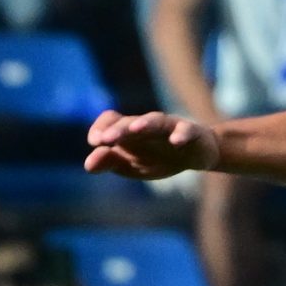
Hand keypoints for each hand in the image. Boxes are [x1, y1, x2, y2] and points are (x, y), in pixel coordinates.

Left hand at [84, 110, 221, 180]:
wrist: (197, 154)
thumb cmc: (160, 158)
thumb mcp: (132, 165)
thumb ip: (109, 162)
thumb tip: (88, 164)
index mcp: (130, 131)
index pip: (111, 120)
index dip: (101, 128)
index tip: (96, 142)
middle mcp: (147, 125)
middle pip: (130, 121)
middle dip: (118, 130)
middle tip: (105, 140)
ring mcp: (170, 127)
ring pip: (156, 121)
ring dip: (145, 123)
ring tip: (135, 129)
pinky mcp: (192, 133)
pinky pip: (186, 131)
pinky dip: (181, 135)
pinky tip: (176, 142)